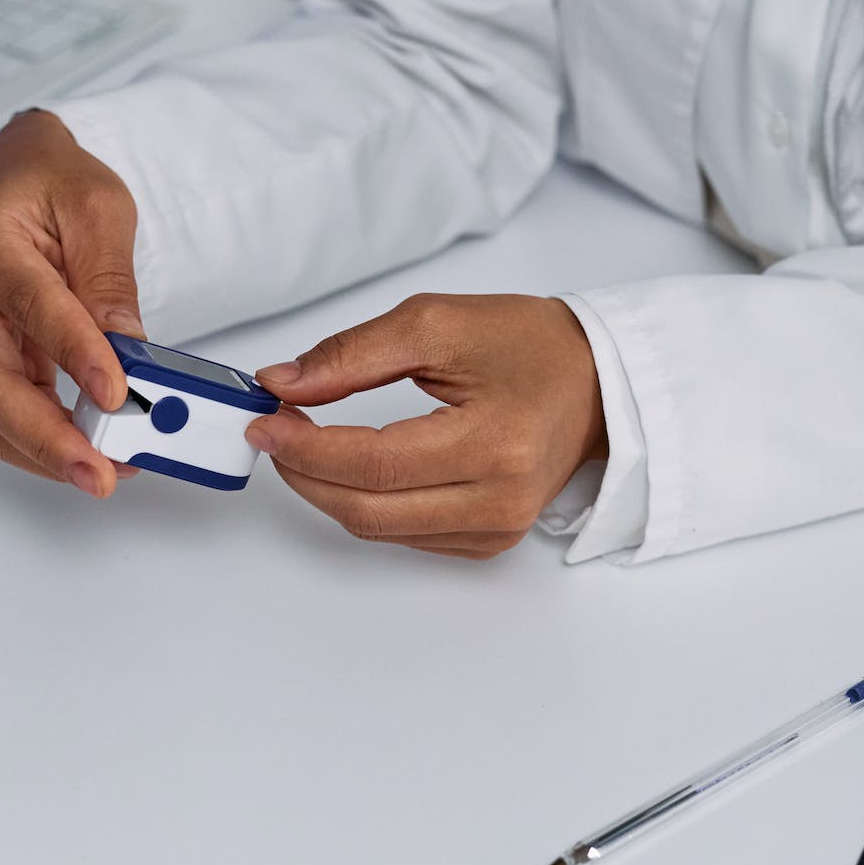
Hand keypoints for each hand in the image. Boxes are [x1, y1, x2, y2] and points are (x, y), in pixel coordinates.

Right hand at [0, 109, 144, 497]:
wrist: (19, 174)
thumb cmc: (51, 181)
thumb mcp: (98, 208)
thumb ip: (108, 279)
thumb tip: (125, 349)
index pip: (30, 304)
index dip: (73, 354)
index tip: (114, 392)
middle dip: (46, 436)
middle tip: (100, 471)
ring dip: (44, 450)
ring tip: (105, 471)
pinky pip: (1, 411)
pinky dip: (41, 439)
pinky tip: (88, 451)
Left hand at [245, 294, 606, 559]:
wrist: (597, 380)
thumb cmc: (528, 345)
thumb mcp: (437, 323)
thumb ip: (353, 355)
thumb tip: (284, 384)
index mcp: (495, 443)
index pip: (374, 462)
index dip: (306, 446)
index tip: (267, 419)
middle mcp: (500, 500)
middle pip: (368, 509)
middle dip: (305, 472)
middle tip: (274, 429)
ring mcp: (496, 529)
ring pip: (378, 528)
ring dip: (327, 489)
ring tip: (304, 441)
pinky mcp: (489, 541)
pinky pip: (404, 535)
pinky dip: (364, 503)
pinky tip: (350, 466)